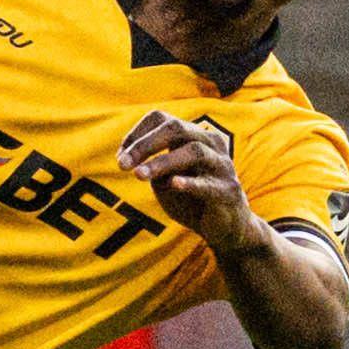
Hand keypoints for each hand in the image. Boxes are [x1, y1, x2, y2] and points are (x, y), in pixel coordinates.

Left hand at [119, 109, 258, 253]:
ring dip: (163, 162)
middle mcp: (211, 144)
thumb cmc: (192, 199)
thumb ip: (150, 166)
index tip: (120, 157)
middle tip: (122, 164)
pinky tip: (173, 184)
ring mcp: (222, 166)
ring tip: (139, 175)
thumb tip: (126, 157)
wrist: (225, 228)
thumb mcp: (165, 180)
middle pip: (177, 128)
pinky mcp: (228, 191)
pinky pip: (209, 183)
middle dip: (146, 144)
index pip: (163, 119)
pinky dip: (190, 182)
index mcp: (194, 136)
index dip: (138, 133)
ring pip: (194, 151)